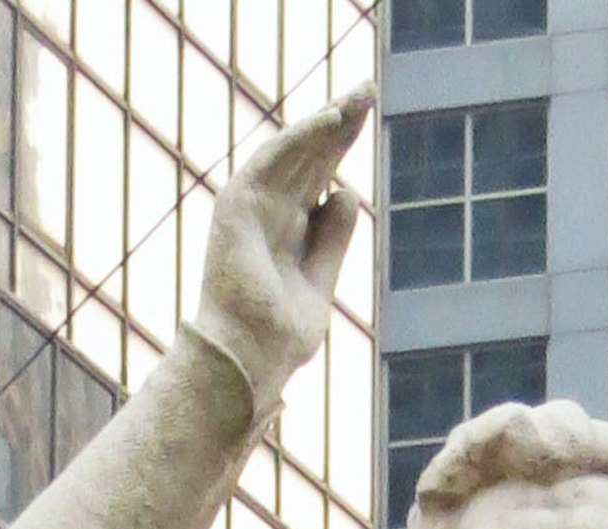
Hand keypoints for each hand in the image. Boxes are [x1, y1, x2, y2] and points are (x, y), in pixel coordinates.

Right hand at [192, 95, 369, 413]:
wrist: (247, 361)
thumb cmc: (278, 339)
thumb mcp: (320, 284)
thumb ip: (333, 240)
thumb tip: (348, 191)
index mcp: (288, 230)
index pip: (320, 175)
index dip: (343, 146)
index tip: (369, 115)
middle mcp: (269, 212)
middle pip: (310, 156)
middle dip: (340, 123)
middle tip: (370, 89)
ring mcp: (251, 206)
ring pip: (294, 151)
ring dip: (326, 121)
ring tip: (359, 97)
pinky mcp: (237, 204)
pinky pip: (272, 159)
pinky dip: (300, 137)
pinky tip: (331, 120)